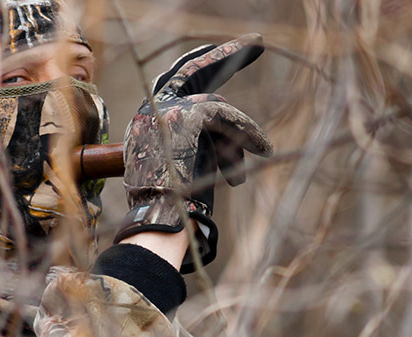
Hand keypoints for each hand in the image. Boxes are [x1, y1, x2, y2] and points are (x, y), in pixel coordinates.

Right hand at [117, 34, 272, 272]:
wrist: (160, 220)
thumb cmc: (174, 208)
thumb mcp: (188, 169)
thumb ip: (205, 146)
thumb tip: (239, 145)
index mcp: (146, 121)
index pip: (176, 84)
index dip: (203, 67)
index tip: (222, 55)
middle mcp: (151, 109)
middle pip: (191, 70)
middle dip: (225, 55)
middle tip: (258, 40)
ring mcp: (166, 110)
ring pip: (216, 106)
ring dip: (241, 132)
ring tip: (264, 151)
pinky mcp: (186, 116)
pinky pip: (226, 116)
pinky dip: (247, 133)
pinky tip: (264, 149)